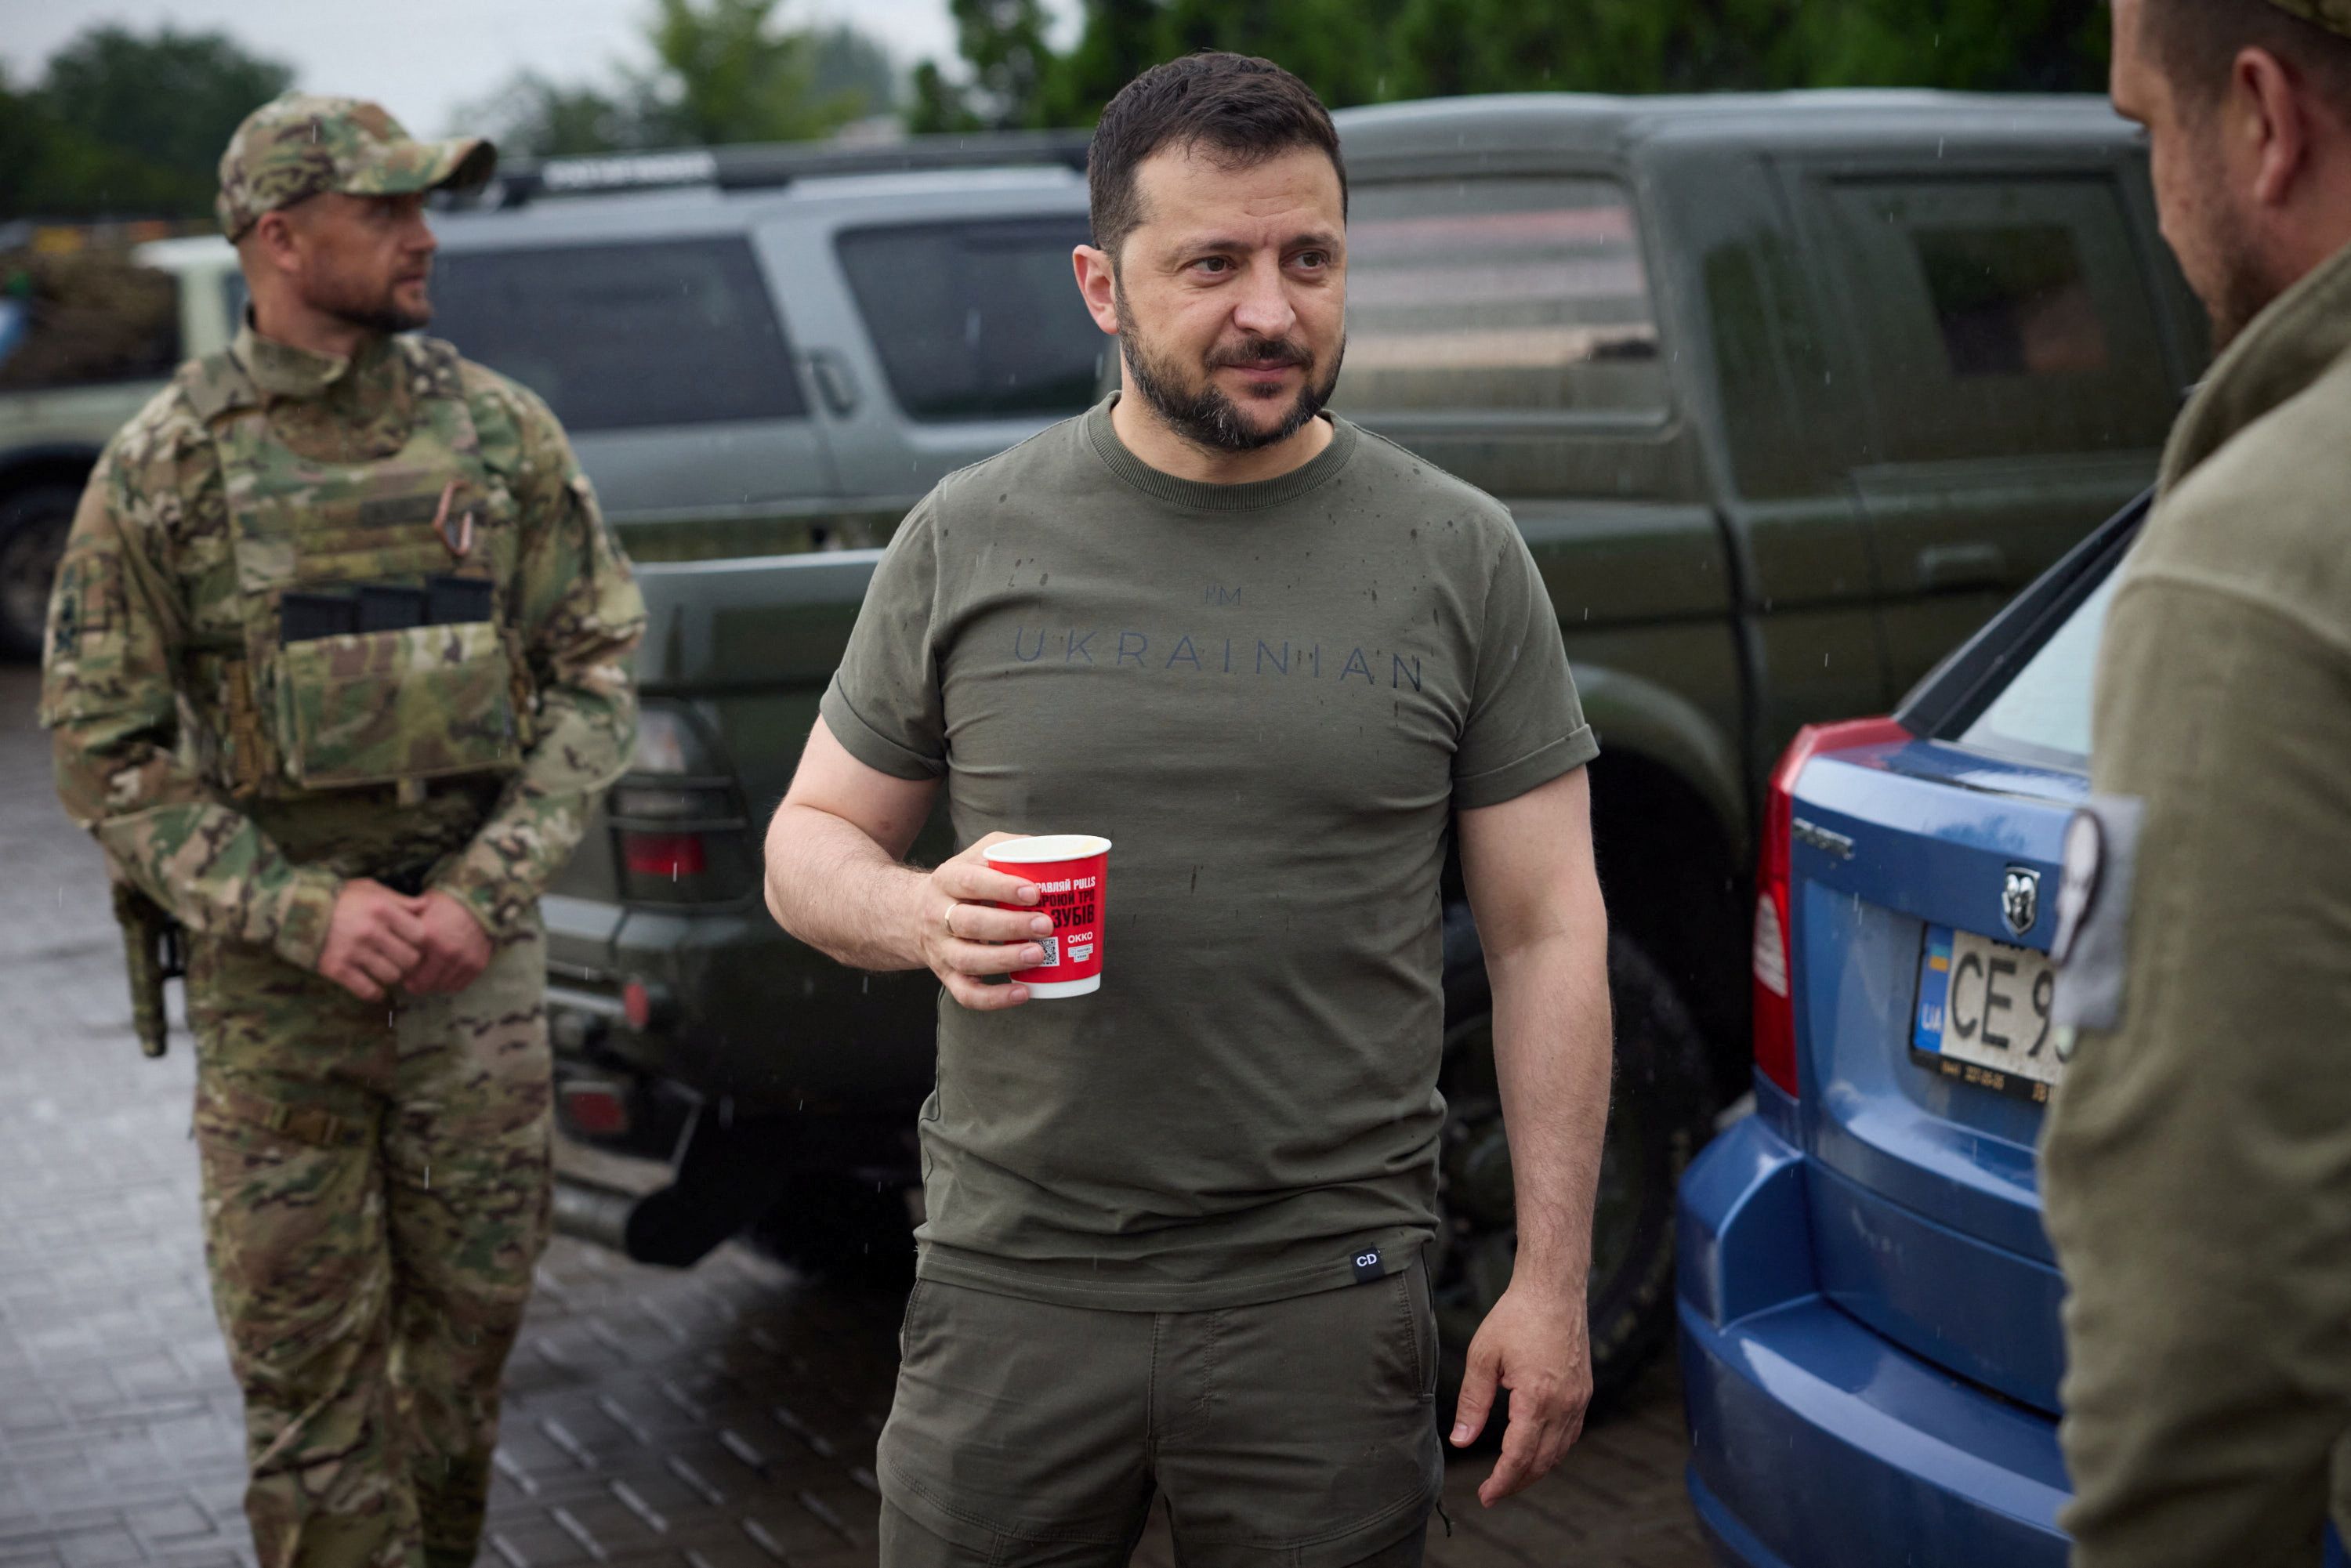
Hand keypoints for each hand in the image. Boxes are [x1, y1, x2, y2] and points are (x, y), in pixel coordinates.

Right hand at [317, 879, 427, 1001]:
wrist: (295, 910)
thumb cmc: (339, 898)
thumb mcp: (370, 889)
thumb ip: (400, 900)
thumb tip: (427, 907)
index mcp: (381, 909)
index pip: (420, 934)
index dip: (420, 941)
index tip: (412, 942)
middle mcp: (370, 931)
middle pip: (410, 959)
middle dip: (408, 961)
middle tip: (400, 959)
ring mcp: (354, 952)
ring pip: (392, 976)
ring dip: (391, 976)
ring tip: (385, 969)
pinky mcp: (337, 969)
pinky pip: (368, 990)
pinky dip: (375, 993)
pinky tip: (374, 986)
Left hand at [403, 891, 494, 995]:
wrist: (479, 902)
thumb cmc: (444, 905)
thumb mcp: (418, 910)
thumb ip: (403, 928)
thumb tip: (386, 947)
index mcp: (428, 937)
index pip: (406, 969)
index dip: (400, 970)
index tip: (399, 967)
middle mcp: (447, 952)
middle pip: (422, 984)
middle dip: (415, 982)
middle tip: (412, 976)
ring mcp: (464, 960)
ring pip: (440, 987)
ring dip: (433, 983)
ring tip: (430, 972)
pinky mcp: (477, 966)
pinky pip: (457, 986)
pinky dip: (449, 982)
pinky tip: (445, 972)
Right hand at [918, 832, 1053, 1011]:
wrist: (911, 915)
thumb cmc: (960, 883)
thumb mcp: (975, 856)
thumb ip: (1009, 847)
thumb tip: (1054, 850)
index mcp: (947, 880)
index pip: (971, 881)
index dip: (1002, 887)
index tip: (1034, 892)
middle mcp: (938, 915)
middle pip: (970, 923)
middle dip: (1011, 926)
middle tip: (1047, 925)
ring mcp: (941, 949)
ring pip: (968, 960)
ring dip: (1005, 960)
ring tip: (1039, 955)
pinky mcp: (946, 976)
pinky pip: (966, 994)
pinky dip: (994, 999)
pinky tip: (1023, 992)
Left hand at [1451, 1281, 1592, 1506]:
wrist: (1555, 1290)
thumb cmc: (1515, 1317)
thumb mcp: (1483, 1357)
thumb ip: (1473, 1402)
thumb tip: (1461, 1441)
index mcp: (1537, 1399)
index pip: (1519, 1457)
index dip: (1501, 1481)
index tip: (1484, 1496)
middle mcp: (1564, 1405)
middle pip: (1542, 1462)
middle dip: (1516, 1483)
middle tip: (1492, 1494)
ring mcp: (1578, 1400)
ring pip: (1559, 1452)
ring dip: (1535, 1471)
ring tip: (1510, 1479)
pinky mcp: (1583, 1393)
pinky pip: (1570, 1435)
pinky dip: (1552, 1452)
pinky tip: (1535, 1453)